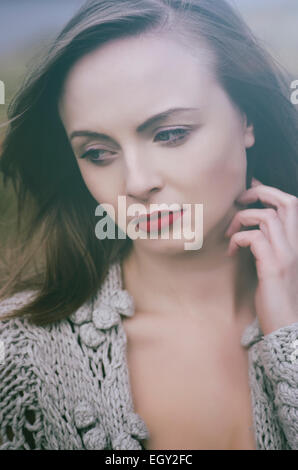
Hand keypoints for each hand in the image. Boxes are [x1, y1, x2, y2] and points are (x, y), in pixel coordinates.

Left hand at [224, 177, 297, 335]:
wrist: (285, 325)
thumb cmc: (276, 295)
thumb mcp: (274, 264)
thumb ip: (268, 244)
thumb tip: (250, 226)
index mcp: (297, 242)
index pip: (292, 204)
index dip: (271, 190)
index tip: (250, 187)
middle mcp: (297, 245)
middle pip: (287, 202)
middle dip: (261, 193)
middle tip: (239, 199)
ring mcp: (287, 255)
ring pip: (267, 217)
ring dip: (243, 219)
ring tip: (229, 232)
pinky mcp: (273, 267)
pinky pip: (254, 238)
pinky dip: (238, 239)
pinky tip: (231, 251)